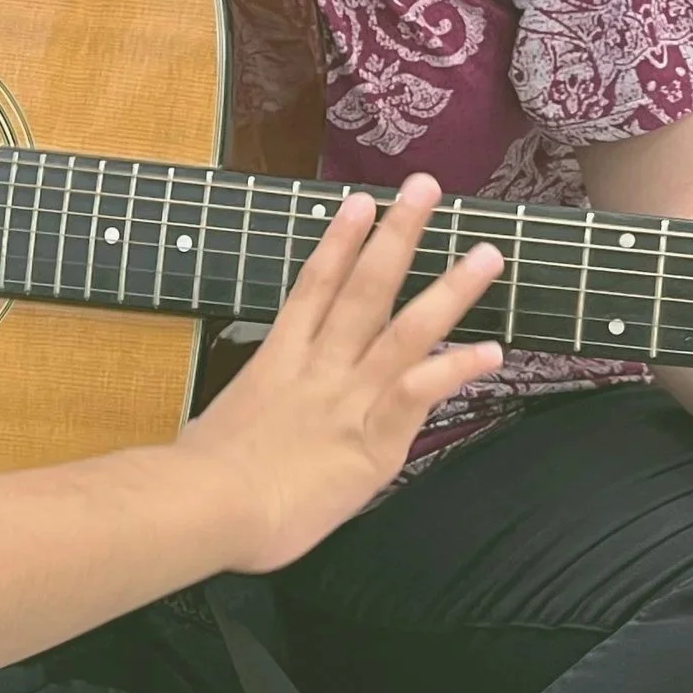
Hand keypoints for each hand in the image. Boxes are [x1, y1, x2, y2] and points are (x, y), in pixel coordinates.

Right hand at [180, 175, 501, 574]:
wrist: (207, 503)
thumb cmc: (202, 480)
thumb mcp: (224, 425)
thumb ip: (254, 410)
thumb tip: (255, 418)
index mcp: (280, 361)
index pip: (314, 288)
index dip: (340, 242)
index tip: (361, 202)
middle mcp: (320, 368)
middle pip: (364, 290)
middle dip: (398, 236)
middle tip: (427, 189)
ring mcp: (348, 399)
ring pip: (404, 332)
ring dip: (448, 291)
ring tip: (485, 254)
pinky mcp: (371, 440)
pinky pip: (417, 395)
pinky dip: (453, 370)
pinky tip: (490, 351)